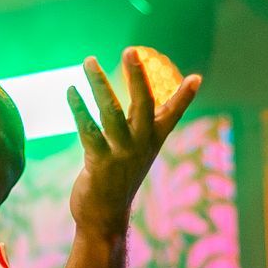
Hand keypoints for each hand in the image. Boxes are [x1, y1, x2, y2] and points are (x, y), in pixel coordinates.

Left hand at [66, 48, 201, 238]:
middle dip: (137, 76)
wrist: (105, 217)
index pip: (172, 114)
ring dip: (98, 84)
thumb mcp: (139, 151)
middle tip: (130, 50)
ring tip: (89, 60)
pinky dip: (79, 109)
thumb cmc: (121, 177)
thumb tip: (154, 108)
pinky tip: (71, 91)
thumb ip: (147, 125)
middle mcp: (140, 145)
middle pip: (142, 104)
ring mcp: (121, 154)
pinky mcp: (100, 163)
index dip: (184, 97)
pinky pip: (88, 131)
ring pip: (110, 112)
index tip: (197, 77)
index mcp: (152, 140)